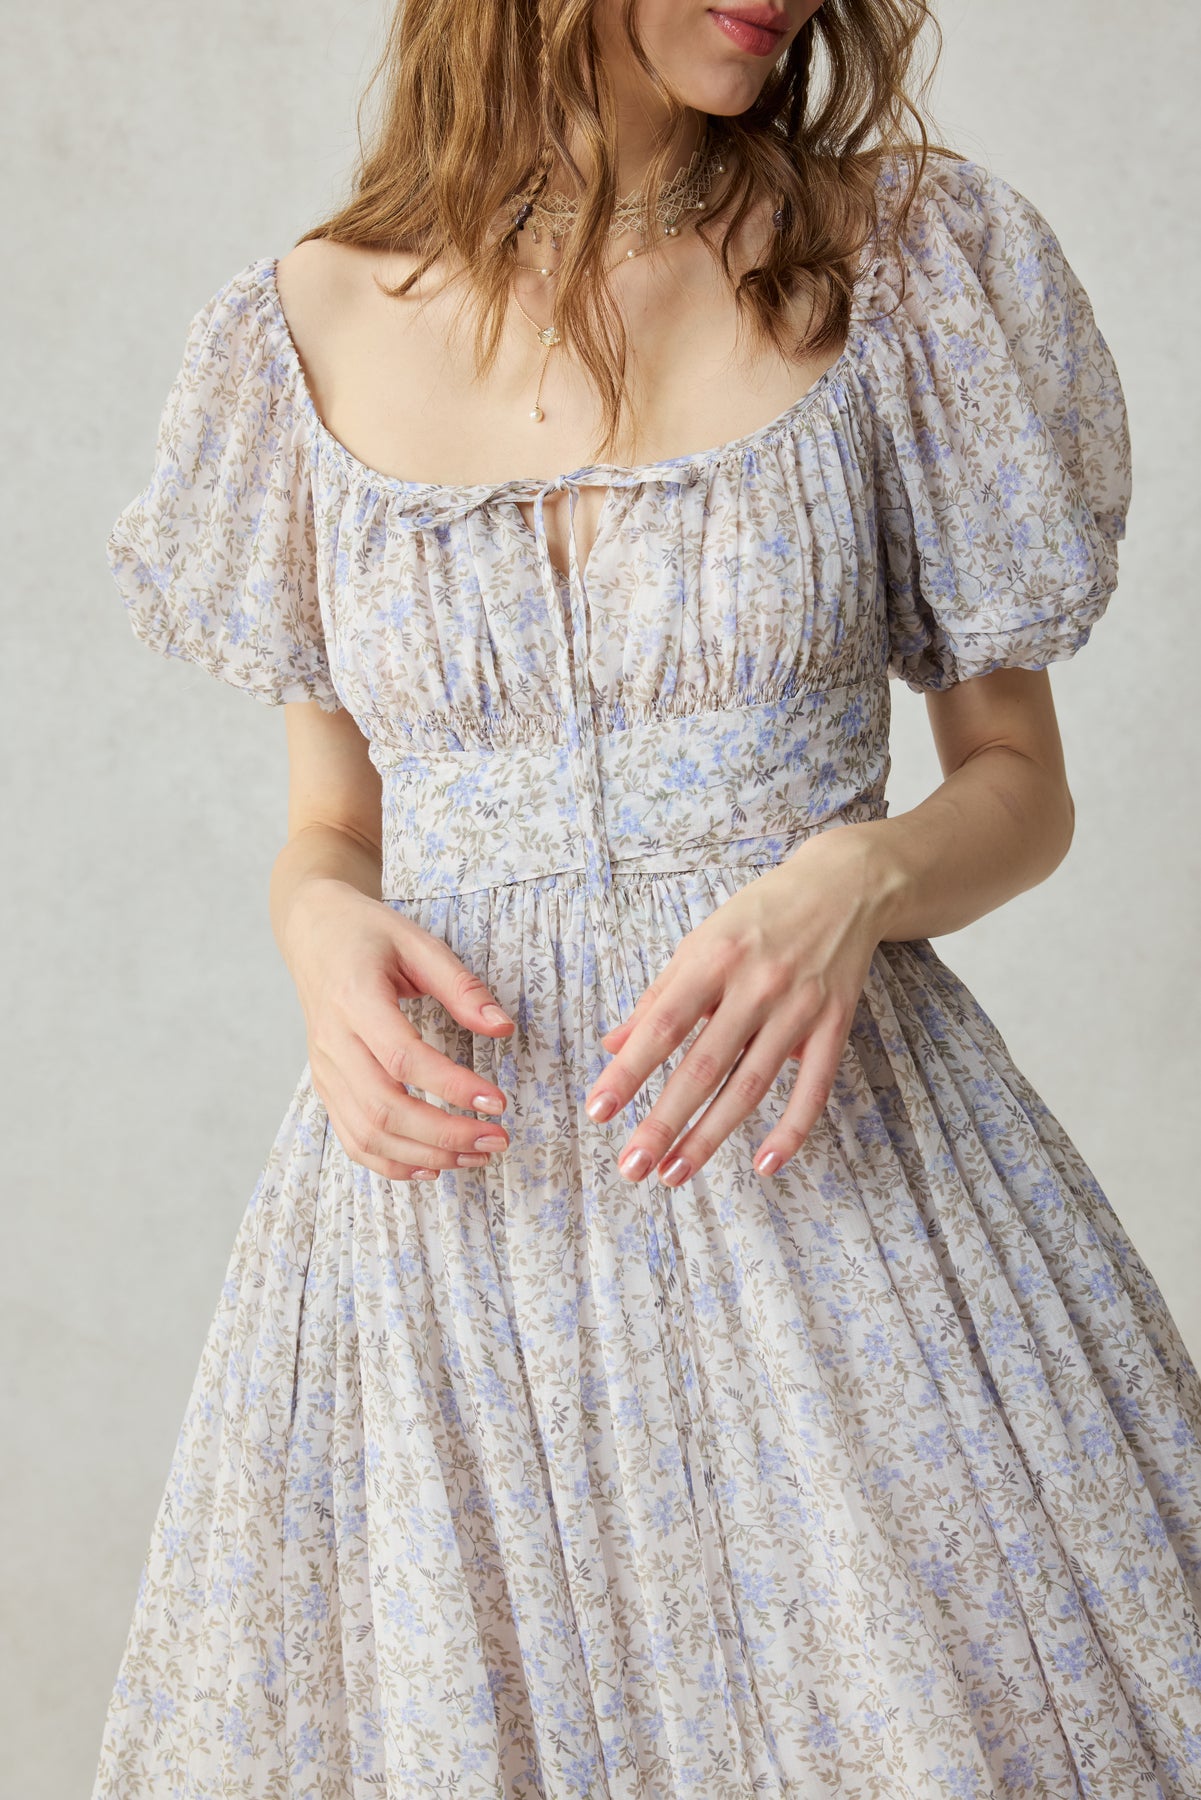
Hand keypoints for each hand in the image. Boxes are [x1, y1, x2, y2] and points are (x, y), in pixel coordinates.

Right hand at [284, 878, 514, 1181]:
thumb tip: (504, 1028)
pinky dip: (391, 1164)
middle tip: (497, 1139)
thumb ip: (462, 987)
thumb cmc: (369, 935)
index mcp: (355, 999)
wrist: (312, 934)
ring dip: (426, 1155)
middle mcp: (334, 1041)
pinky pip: (353, 1138)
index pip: (403, 1057)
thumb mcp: (419, 943)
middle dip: (446, 1134)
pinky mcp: (326, 1085)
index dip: (452, 1087)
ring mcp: (325, 1069)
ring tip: (476, 1155)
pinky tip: (432, 1167)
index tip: (497, 1101)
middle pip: (385, 1107)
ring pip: (368, 1133)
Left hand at [583, 829, 886, 1185]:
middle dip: (664, 1121)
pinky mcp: (834, 1026)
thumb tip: (612, 1045)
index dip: (628, 1071)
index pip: (662, 1026)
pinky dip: (791, 1130)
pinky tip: (764, 1164)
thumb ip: (657, 996)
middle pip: (703, 1066)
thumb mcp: (700, 941)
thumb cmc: (759, 916)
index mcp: (713, 960)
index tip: (598, 1110)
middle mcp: (755, 986)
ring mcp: (798, 1008)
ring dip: (709, 1136)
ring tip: (674, 1174)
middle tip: (631, 1166)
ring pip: (750, 1085)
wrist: (844, 888)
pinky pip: (813, 1088)